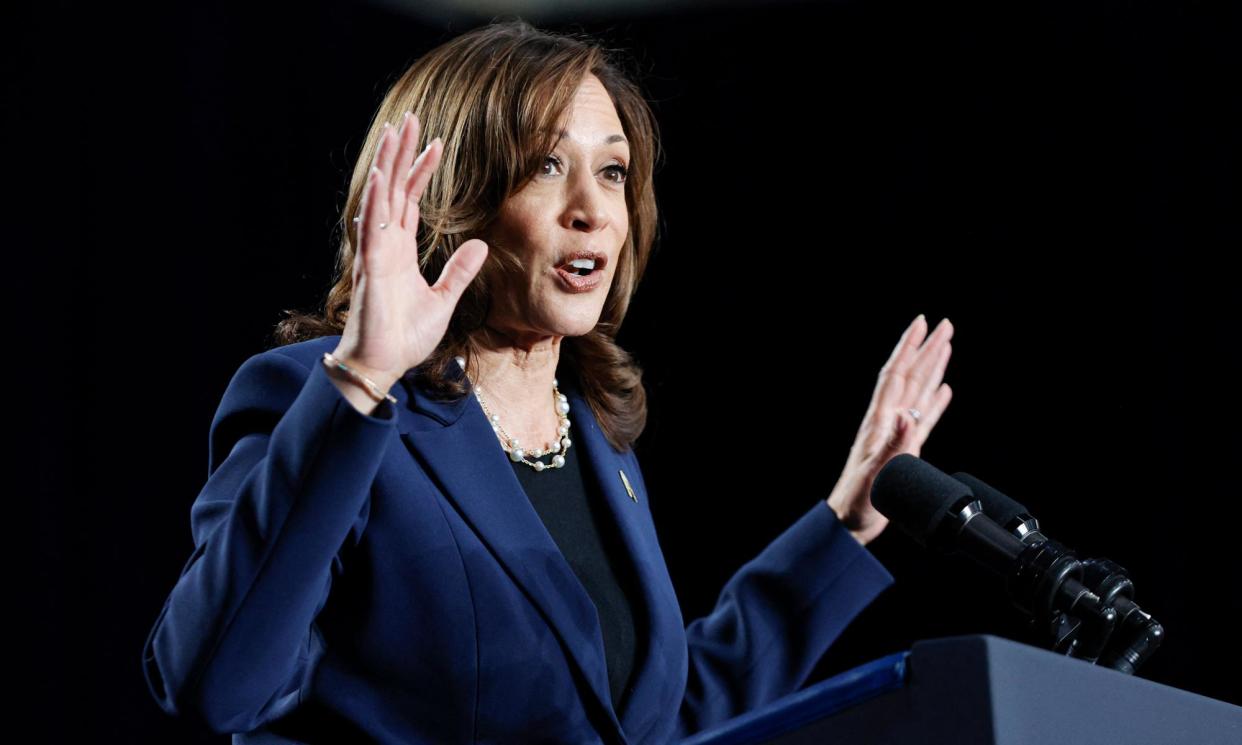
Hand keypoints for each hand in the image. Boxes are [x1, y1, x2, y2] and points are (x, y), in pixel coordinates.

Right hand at [332, 111, 489, 387]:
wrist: (383, 364)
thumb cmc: (405, 336)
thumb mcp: (442, 300)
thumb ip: (459, 272)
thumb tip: (480, 245)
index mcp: (398, 249)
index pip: (409, 199)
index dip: (421, 171)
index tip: (436, 143)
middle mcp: (384, 244)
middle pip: (393, 188)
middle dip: (402, 153)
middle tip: (411, 118)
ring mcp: (375, 253)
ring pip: (380, 198)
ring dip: (387, 165)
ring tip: (393, 132)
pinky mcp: (371, 268)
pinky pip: (372, 229)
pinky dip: (377, 202)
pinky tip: (383, 177)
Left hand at [826, 314, 953, 544]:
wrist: (851, 520)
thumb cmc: (858, 499)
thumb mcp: (875, 472)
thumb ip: (892, 445)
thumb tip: (905, 416)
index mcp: (880, 421)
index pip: (897, 375)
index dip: (908, 348)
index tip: (922, 324)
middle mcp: (889, 421)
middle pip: (911, 376)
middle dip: (927, 349)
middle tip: (945, 324)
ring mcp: (898, 433)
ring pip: (920, 392)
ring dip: (933, 368)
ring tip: (946, 346)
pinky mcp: (906, 448)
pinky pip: (926, 418)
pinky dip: (936, 402)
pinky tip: (945, 390)